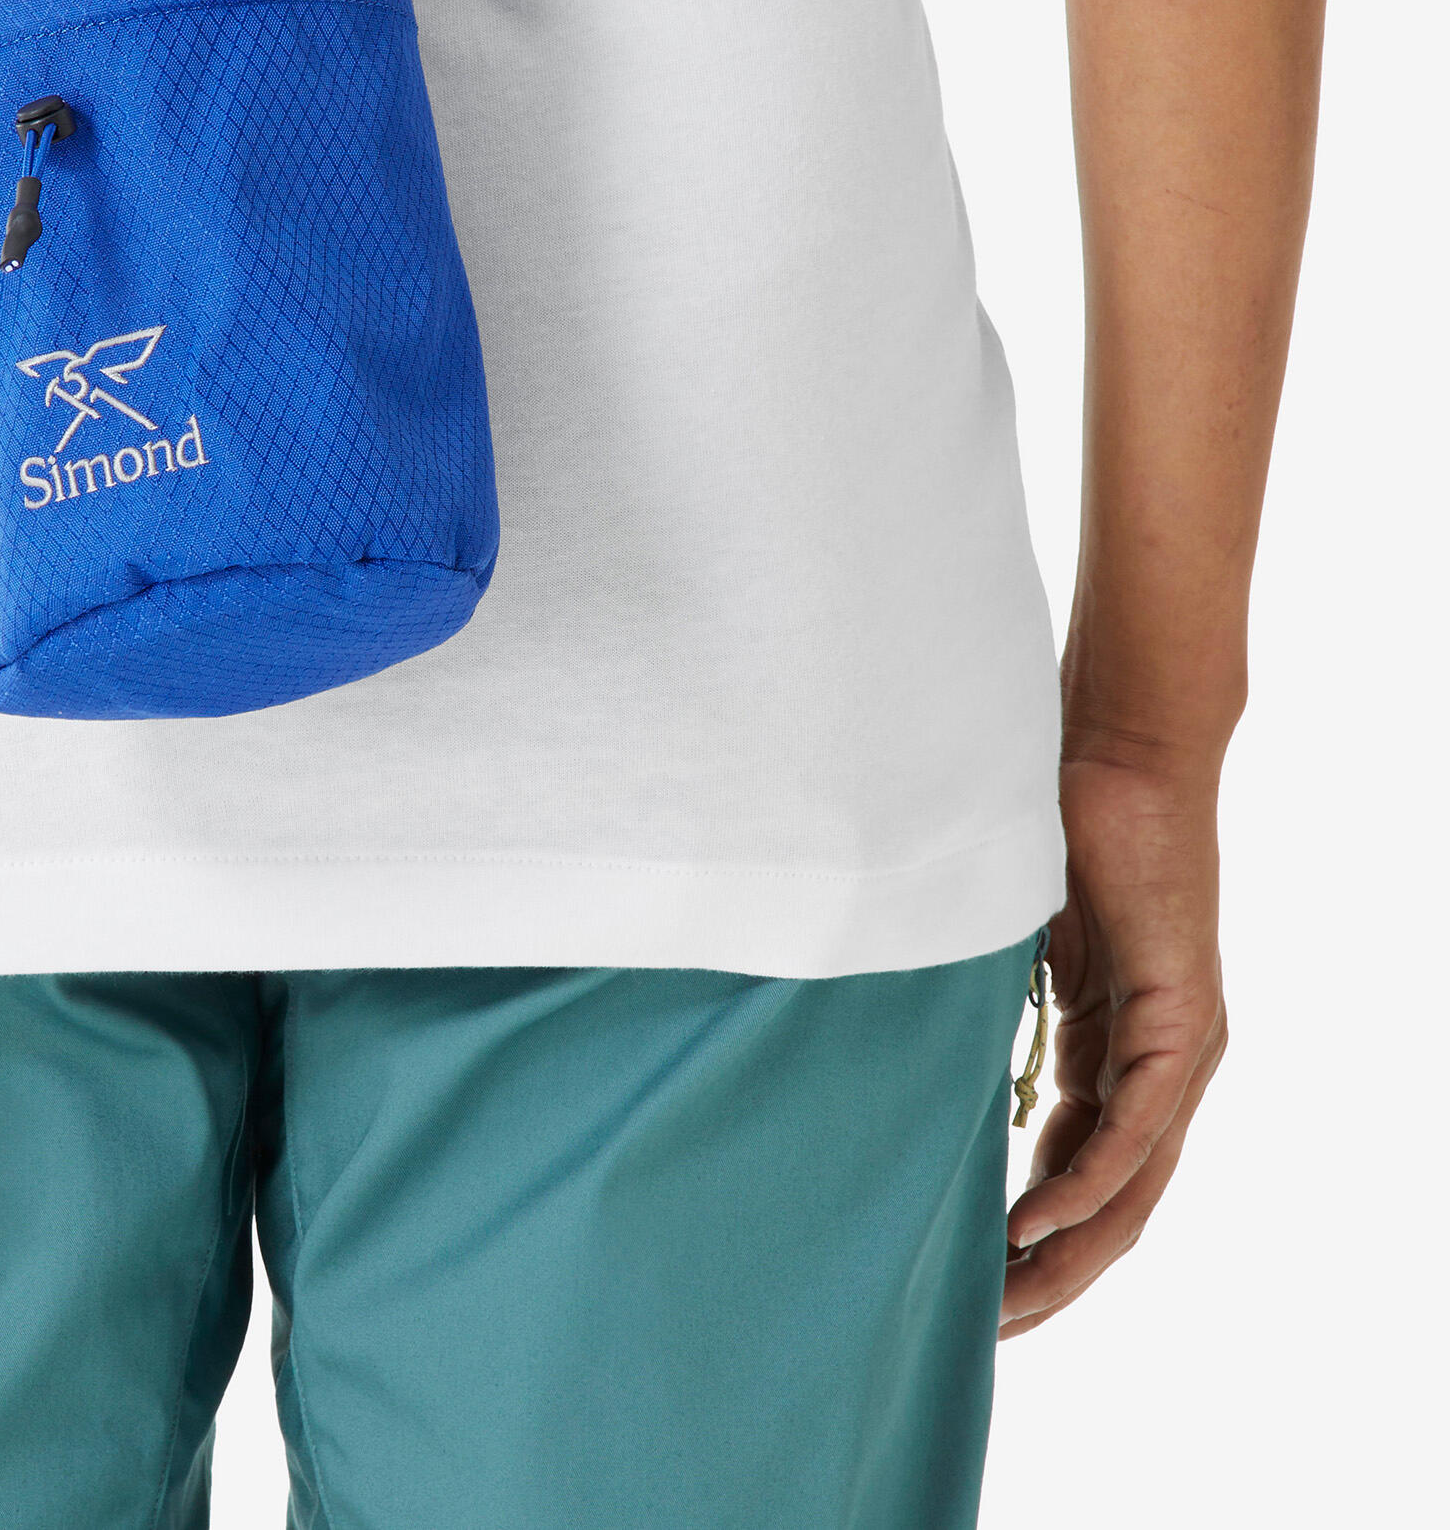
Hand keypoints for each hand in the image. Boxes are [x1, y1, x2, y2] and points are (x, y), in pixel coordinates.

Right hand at [1001, 754, 1229, 1334]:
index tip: (971, 1279)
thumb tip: (892, 1032)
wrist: (1118, 748)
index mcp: (1113, 1047)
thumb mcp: (1000, 934)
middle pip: (1113, 1204)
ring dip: (1070, 1251)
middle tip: (988, 1330)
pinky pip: (1138, 1130)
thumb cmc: (1052, 817)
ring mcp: (1179, 1048)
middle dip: (1051, 1275)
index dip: (1031, 1232)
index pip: (1081, 1167)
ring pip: (1133, 1186)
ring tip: (1010, 1303)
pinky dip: (1088, 1182)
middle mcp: (1157, 1063)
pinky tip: (1039, 1220)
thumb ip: (974, 994)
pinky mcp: (1185, 1022)